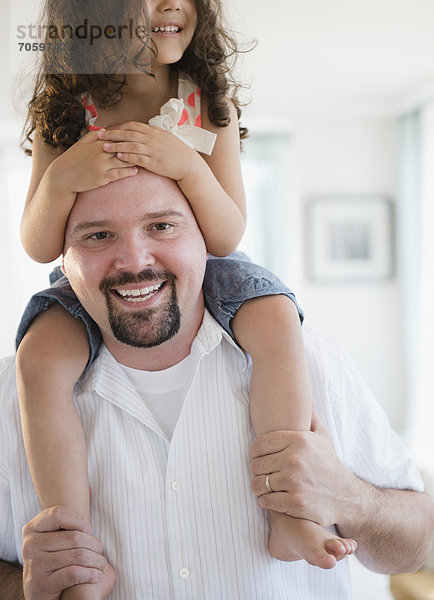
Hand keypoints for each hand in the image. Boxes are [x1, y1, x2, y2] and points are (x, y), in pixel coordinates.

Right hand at [22, 506, 111, 599]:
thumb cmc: (54, 559)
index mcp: (32, 528)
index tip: (89, 530)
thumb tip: (88, 488)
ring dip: (96, 561)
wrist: (41, 594)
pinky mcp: (40, 585)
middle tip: (101, 552)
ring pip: (77, 555)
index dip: (79, 520)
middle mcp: (29, 545)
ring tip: (102, 564)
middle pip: (73, 537)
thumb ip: (69, 516)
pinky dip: (90, 573)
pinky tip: (96, 575)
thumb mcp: (54, 537)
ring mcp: (34, 565)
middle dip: (94, 545)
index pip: (59, 513)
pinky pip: (74, 572)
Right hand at [52, 130, 137, 194]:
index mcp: (97, 142)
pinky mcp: (101, 177)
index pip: (118, 136)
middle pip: (123, 148)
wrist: (62, 176)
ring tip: (145, 160)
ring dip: (135, 160)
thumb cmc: (74, 159)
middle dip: (137, 148)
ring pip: (123, 161)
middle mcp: (100, 152)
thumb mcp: (82, 143)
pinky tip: (135, 171)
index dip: (131, 136)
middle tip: (149, 148)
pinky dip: (128, 172)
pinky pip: (118, 174)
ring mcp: (101, 165)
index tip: (142, 136)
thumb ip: (95, 135)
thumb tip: (105, 129)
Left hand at [98, 121, 198, 180]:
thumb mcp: (165, 138)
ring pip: (130, 145)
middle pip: (128, 133)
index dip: (118, 127)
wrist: (188, 164)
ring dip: (116, 146)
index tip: (107, 129)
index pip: (132, 125)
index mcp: (153, 131)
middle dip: (112, 134)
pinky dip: (127, 157)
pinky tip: (118, 157)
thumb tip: (142, 132)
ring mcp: (153, 150)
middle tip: (99, 135)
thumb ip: (152, 135)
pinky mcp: (154, 161)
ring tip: (103, 147)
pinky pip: (138, 158)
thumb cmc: (177, 152)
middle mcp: (152, 138)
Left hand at [249, 412, 356, 526]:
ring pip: (258, 483)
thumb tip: (304, 396)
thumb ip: (310, 416)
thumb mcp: (323, 436)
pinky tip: (270, 498)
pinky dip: (265, 501)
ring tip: (263, 486)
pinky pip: (266, 501)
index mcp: (299, 440)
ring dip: (258, 487)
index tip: (257, 458)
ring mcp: (295, 482)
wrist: (346, 496)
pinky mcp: (295, 502)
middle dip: (255, 470)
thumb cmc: (329, 464)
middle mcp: (295, 459)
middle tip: (261, 474)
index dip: (253, 453)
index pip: (259, 444)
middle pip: (256, 464)